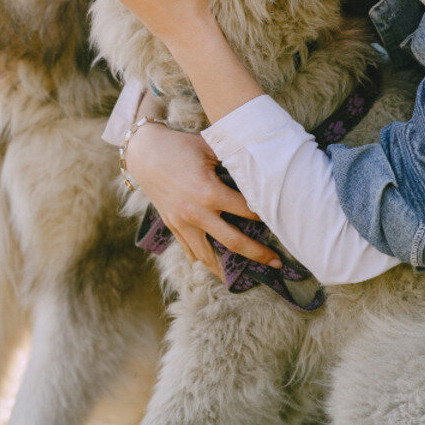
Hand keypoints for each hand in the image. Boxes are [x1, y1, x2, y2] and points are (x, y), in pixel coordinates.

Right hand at [125, 121, 281, 277]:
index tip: (279, 220)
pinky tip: (214, 268)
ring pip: (207, 256)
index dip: (265, 215)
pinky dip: (202, 261)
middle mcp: (196, 213)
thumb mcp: (210, 148)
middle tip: (276, 263)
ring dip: (227, 269)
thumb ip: (233, 161)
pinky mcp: (172, 225)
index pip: (246, 211)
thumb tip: (259, 169)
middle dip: (258, 254)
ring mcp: (182, 223)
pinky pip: (189, 250)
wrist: (144, 151)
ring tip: (243, 278)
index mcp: (209, 192)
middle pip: (233, 242)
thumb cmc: (180, 145)